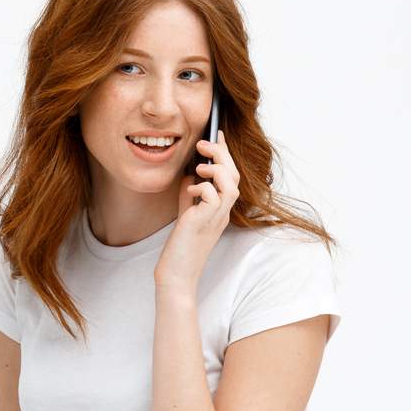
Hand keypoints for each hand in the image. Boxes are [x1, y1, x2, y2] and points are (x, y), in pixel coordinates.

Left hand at [155, 132, 240, 292]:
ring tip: (200, 166)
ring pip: (231, 185)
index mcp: (221, 210)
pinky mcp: (203, 222)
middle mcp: (223, 213)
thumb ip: (190, 195)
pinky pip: (212, 196)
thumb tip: (190, 175)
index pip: (231, 177)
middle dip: (221, 154)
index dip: (226, 154)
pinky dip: (202, 186)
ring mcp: (216, 218)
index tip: (217, 134)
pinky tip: (190, 189)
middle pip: (234, 176)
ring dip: (216, 169)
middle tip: (204, 142)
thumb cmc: (181, 248)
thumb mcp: (186, 214)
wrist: (176, 275)